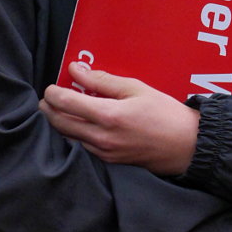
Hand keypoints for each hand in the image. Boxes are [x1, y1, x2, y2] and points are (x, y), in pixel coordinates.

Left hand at [40, 63, 199, 174]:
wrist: (185, 145)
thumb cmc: (164, 113)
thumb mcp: (136, 88)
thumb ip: (102, 80)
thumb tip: (76, 70)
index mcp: (109, 116)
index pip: (67, 104)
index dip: (54, 94)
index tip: (50, 86)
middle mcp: (101, 138)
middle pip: (62, 124)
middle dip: (50, 110)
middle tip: (47, 98)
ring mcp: (104, 152)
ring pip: (70, 137)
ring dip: (59, 122)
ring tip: (58, 108)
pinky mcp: (109, 161)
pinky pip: (82, 146)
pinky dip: (74, 133)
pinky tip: (78, 123)